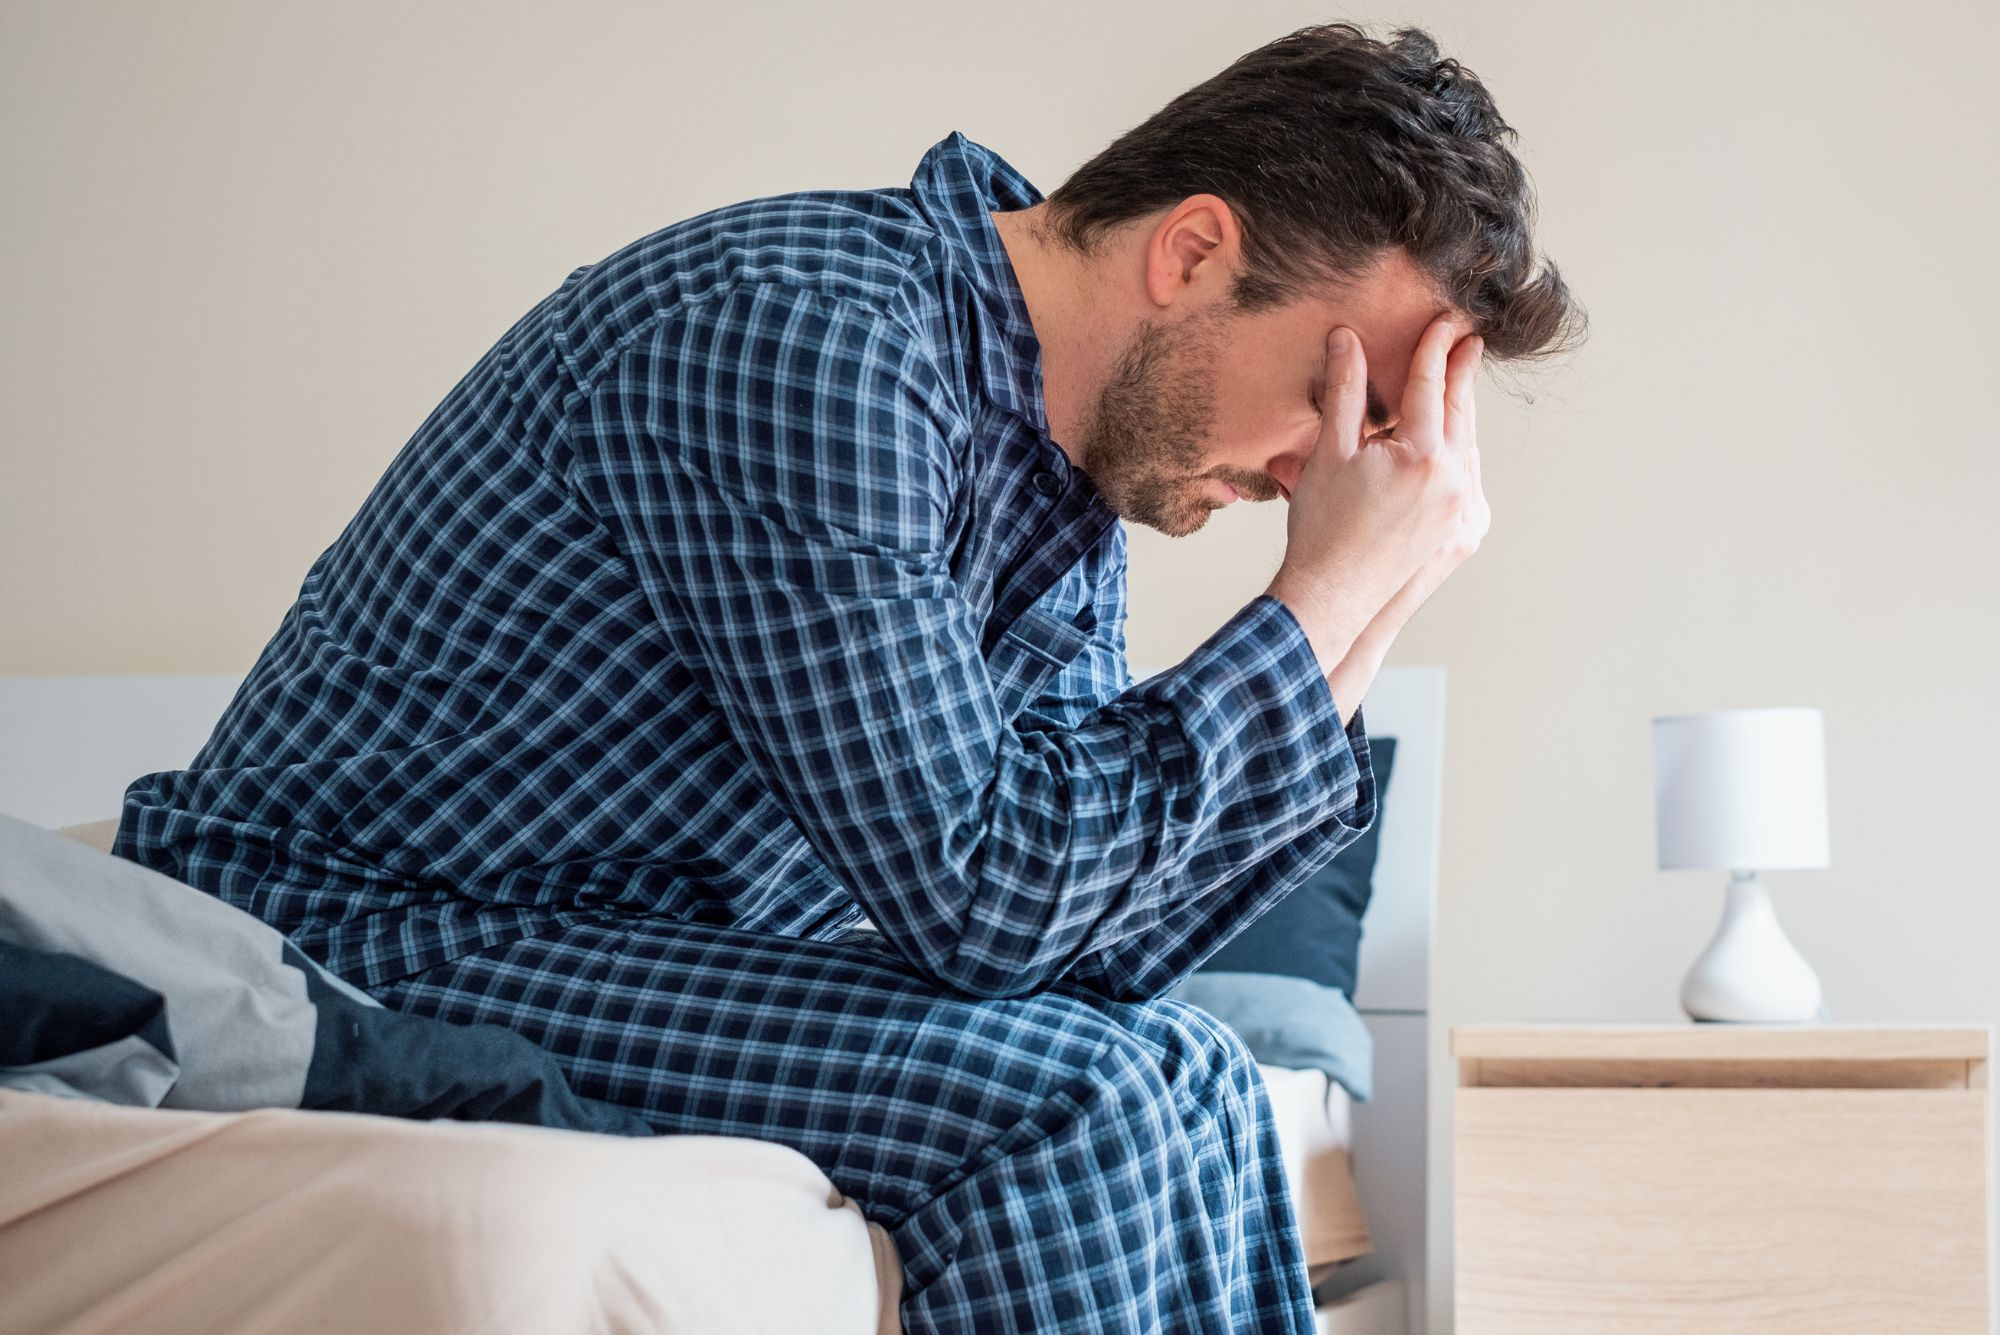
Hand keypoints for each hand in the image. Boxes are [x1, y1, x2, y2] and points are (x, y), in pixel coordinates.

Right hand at [1267, 313, 1484, 668]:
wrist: (1334, 596)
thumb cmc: (1323, 529)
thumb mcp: (1330, 452)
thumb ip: (1345, 392)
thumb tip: (1347, 340)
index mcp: (1424, 455)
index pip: (1430, 386)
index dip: (1434, 349)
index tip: (1444, 321)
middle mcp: (1456, 480)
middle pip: (1461, 411)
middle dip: (1461, 373)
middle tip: (1468, 340)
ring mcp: (1464, 509)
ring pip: (1470, 444)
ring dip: (1462, 413)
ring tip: (1457, 385)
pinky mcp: (1464, 532)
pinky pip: (1469, 477)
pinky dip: (1462, 451)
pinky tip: (1451, 442)